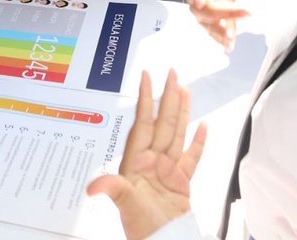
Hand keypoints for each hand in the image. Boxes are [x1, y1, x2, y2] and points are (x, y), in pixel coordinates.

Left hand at [87, 70, 205, 239]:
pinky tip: (204, 126)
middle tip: (172, 73)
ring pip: (177, 133)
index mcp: (138, 161)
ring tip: (185, 90)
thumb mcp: (125, 205)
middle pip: (163, 122)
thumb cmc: (142, 228)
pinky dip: (199, 142)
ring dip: (182, 111)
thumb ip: (113, 189)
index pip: (143, 122)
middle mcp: (153, 160)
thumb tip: (92, 186)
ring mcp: (169, 169)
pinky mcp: (182, 182)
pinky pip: (192, 157)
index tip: (146, 76)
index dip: (145, 99)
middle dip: (167, 97)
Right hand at [178, 0, 248, 50]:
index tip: (201, 1)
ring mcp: (205, 18)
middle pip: (205, 11)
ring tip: (231, 35)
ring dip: (220, 32)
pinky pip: (216, 37)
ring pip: (209, 27)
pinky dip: (223, 41)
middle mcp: (198, 4)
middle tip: (245, 10)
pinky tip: (229, 45)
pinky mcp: (214, 28)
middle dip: (223, 12)